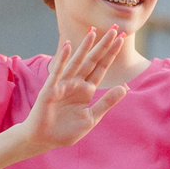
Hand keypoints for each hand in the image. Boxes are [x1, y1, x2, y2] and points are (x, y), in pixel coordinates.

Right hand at [19, 28, 129, 152]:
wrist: (44, 139)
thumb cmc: (66, 130)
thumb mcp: (91, 118)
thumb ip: (107, 102)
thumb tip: (125, 87)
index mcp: (87, 89)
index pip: (102, 68)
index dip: (111, 54)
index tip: (122, 39)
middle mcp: (76, 83)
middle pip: (93, 60)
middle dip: (103, 45)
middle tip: (115, 28)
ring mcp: (63, 84)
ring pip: (77, 62)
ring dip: (85, 47)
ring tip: (94, 31)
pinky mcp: (50, 90)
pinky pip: (58, 73)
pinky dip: (63, 60)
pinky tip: (68, 47)